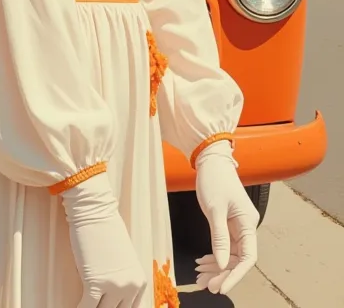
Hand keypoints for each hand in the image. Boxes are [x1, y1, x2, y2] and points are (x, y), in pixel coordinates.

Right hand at [61, 171, 147, 307]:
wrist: (94, 210)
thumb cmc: (106, 230)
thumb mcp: (122, 259)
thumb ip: (122, 279)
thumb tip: (111, 298)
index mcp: (139, 281)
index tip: (104, 306)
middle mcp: (130, 286)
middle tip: (93, 304)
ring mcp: (114, 286)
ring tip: (83, 304)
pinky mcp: (95, 283)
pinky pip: (87, 307)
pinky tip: (73, 307)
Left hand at [194, 140, 258, 294]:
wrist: (210, 161)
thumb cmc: (214, 179)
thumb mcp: (214, 209)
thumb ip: (219, 237)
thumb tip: (222, 264)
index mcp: (248, 223)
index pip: (247, 257)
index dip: (236, 275)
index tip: (222, 287)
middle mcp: (245, 227)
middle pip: (237, 259)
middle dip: (222, 274)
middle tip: (206, 285)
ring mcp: (237, 227)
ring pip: (229, 255)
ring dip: (216, 267)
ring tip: (200, 278)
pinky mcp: (227, 224)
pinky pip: (223, 246)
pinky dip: (213, 256)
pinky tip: (201, 263)